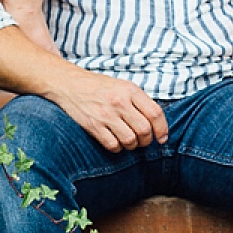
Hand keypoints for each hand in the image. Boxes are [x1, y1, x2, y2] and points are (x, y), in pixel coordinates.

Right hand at [45, 62, 168, 151]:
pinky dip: (117, 148)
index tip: (162, 138)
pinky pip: (113, 145)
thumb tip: (156, 123)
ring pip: (130, 140)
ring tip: (129, 141)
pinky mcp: (93, 126)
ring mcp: (106, 115)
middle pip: (144, 130)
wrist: (70, 84)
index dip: (162, 129)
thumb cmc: (99, 87)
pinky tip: (115, 142)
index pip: (155, 114)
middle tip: (143, 141)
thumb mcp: (123, 86)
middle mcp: (119, 102)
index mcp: (130, 90)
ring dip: (132, 146)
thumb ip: (139, 101)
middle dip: (147, 141)